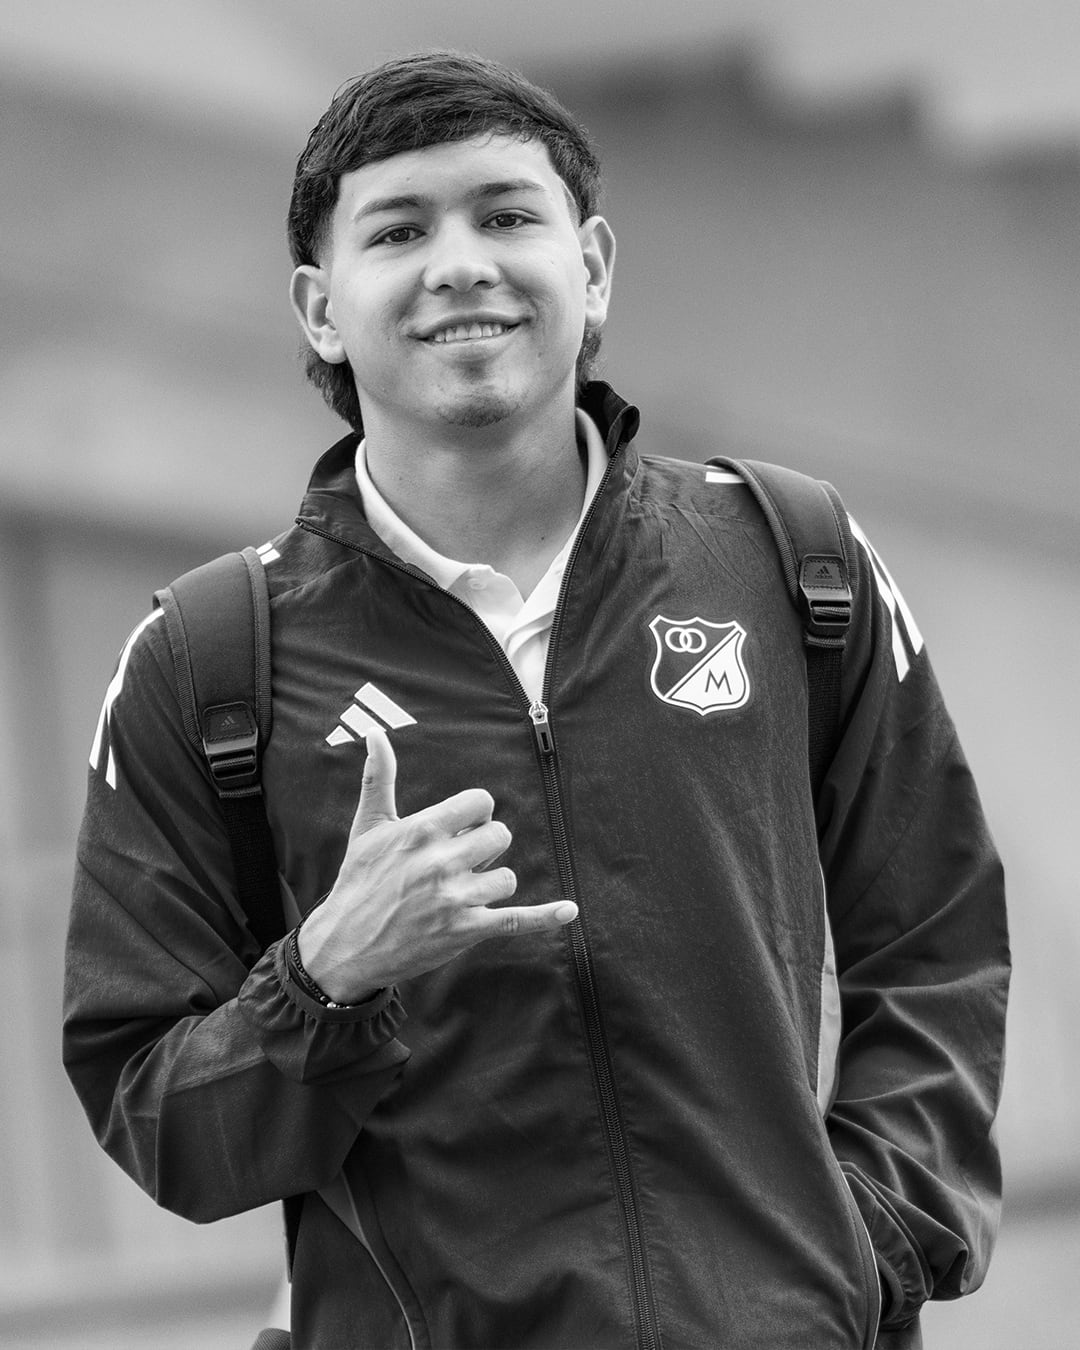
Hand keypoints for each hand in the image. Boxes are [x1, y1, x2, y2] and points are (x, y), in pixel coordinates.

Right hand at [297, 727, 577, 1002]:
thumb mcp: (368, 827)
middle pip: (500, 836)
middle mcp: (441, 862)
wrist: (344, 946)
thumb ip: (379, 777)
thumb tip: (375, 732)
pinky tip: (569, 910)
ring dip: (490, 884)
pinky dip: (546, 917)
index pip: (481, 802)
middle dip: (485, 847)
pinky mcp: (465, 931)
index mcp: (422, 830)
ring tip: (459, 892)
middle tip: (458, 862)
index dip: (476, 814)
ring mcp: (455, 899)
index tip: (460, 828)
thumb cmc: (358, 881)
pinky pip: (516, 920)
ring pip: (506, 877)